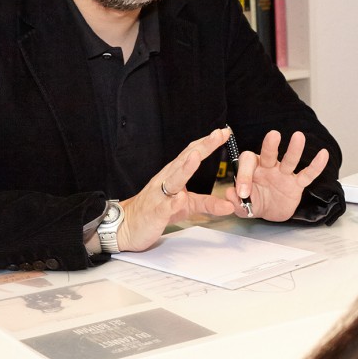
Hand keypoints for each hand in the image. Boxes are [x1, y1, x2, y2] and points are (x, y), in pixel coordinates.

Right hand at [116, 128, 235, 251]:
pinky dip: (173, 202)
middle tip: (218, 134)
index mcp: (173, 175)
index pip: (192, 154)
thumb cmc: (156, 210)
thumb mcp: (187, 206)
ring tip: (197, 156)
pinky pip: (165, 206)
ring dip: (186, 167)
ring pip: (174, 179)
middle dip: (203, 146)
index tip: (223, 132)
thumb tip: (230, 205)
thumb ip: (208, 203)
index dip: (208, 143)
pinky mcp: (156, 212)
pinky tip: (181, 198)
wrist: (127, 226)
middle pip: (185, 159)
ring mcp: (160, 195)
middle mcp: (166, 180)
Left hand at [226, 130, 328, 221]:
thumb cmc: (255, 202)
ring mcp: (283, 174)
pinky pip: (307, 174)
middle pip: (268, 154)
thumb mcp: (241, 206)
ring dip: (294, 149)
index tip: (243, 192)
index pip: (247, 164)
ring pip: (289, 160)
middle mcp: (268, 167)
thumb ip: (234, 202)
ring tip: (299, 137)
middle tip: (273, 136)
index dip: (244, 176)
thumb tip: (230, 194)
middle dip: (270, 146)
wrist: (269, 212)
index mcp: (252, 170)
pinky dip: (316, 166)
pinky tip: (323, 155)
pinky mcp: (296, 184)